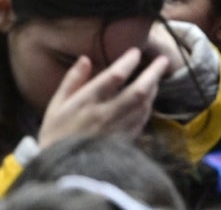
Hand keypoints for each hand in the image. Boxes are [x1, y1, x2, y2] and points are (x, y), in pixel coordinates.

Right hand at [36, 47, 169, 148]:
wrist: (64, 169)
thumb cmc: (55, 134)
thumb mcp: (56, 105)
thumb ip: (72, 81)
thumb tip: (85, 59)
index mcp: (87, 102)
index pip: (114, 76)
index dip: (127, 62)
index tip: (136, 52)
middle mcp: (106, 114)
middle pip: (137, 91)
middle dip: (153, 74)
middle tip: (164, 60)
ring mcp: (118, 129)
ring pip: (143, 106)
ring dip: (153, 90)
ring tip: (157, 77)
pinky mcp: (124, 141)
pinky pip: (142, 121)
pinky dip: (148, 108)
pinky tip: (149, 101)